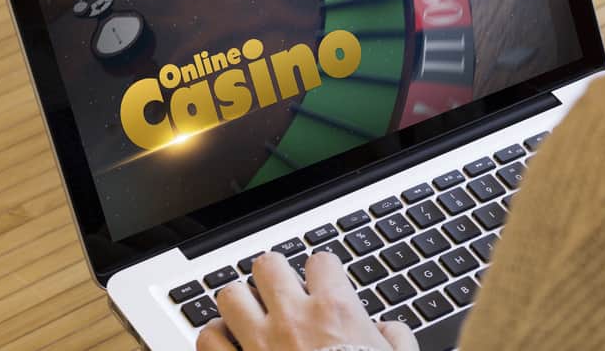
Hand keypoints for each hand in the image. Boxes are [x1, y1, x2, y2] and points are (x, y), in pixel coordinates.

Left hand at [196, 251, 417, 350]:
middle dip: (274, 276)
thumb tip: (389, 329)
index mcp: (334, 311)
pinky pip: (209, 338)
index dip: (322, 272)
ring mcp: (259, 343)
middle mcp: (293, 319)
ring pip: (230, 295)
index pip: (320, 261)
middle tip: (280, 292)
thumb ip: (395, 338)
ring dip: (240, 303)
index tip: (323, 284)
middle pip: (268, 265)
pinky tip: (228, 343)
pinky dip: (215, 338)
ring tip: (250, 313)